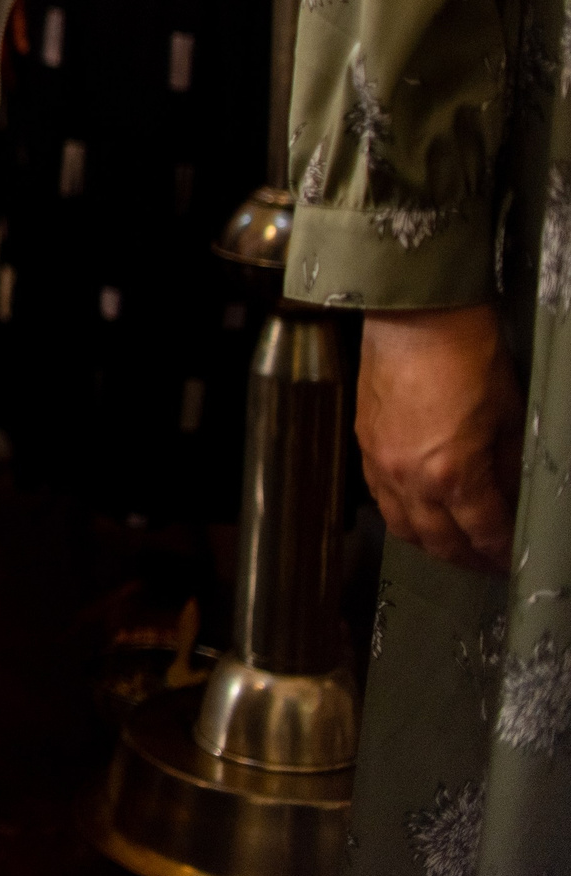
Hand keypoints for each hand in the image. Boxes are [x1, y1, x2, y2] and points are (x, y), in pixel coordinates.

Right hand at [356, 304, 522, 574]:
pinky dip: (400, 510)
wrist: (416, 316)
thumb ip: (507, 465)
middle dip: (465, 557)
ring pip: (401, 525)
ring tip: (450, 541)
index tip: (511, 557)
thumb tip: (509, 493)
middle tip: (485, 560)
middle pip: (437, 540)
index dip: (500, 552)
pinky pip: (379, 494)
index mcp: (453, 473)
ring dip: (428, 540)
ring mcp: (380, 461)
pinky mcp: (363, 442)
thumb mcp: (509, 415)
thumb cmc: (465, 353)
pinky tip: (417, 506)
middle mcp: (410, 476)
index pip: (482, 533)